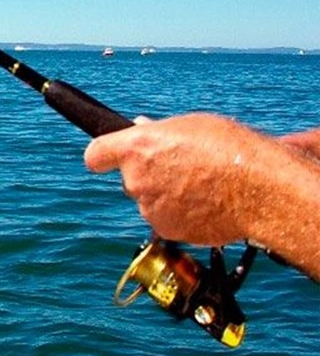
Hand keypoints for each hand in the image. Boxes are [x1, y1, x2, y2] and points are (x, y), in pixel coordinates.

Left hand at [83, 113, 259, 245]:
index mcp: (136, 148)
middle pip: (130, 178)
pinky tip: (205, 204)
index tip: (105, 158)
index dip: (102, 155)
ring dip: (166, 195)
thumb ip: (158, 133)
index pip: (96, 154)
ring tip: (201, 185)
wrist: (259, 189)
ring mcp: (150, 208)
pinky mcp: (167, 230)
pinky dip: (180, 214)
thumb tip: (140, 129)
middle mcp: (136, 179)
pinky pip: (167, 219)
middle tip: (180, 167)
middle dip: (148, 174)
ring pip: (150, 200)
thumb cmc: (229, 150)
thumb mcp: (189, 126)